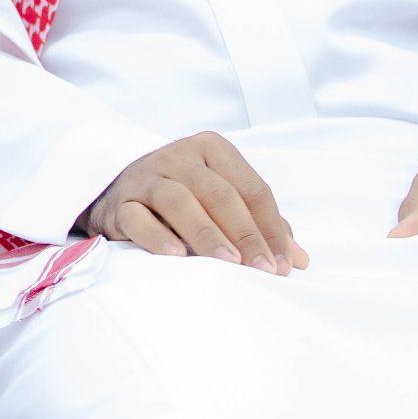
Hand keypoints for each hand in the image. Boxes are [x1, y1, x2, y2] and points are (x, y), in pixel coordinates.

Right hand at [78, 131, 307, 273]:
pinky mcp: (120, 202)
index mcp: (211, 149)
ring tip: (228, 263)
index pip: (251, 188)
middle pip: (219, 193)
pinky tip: (176, 255)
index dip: (271, 228)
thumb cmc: (184, 198)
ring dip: (207, 233)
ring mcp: (146, 177)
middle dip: (246, 233)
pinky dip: (157, 236)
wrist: (118, 194)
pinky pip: (137, 217)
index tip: (284, 264)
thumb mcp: (222, 200)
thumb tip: (298, 260)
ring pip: (178, 200)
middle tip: (262, 269)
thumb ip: (259, 224)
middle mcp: (178, 156)